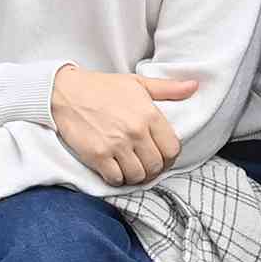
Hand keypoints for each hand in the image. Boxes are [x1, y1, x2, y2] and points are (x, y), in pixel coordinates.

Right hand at [50, 65, 193, 185]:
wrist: (66, 92)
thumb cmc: (104, 87)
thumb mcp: (138, 83)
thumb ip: (168, 88)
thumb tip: (194, 86)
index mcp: (149, 115)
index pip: (172, 149)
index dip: (170, 157)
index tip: (162, 156)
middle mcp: (135, 132)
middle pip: (156, 165)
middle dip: (154, 169)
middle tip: (146, 165)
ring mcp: (116, 145)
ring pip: (137, 175)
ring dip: (136, 176)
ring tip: (132, 168)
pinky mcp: (96, 155)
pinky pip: (115, 179)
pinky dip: (118, 179)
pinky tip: (116, 170)